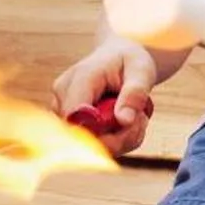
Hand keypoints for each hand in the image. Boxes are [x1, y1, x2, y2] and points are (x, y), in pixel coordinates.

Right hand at [51, 40, 158, 156]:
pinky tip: (128, 124)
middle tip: (141, 120)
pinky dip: (118, 141)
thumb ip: (134, 93)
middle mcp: (63, 97)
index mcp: (79, 78)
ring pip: (90, 145)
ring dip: (121, 139)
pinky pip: (96, 146)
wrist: (120, 58)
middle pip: (81, 136)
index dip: (100, 131)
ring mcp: (64, 113)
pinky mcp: (72, 125)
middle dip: (118, 137)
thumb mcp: (141, 71)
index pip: (75, 115)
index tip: (128, 124)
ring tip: (137, 117)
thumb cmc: (130, 62)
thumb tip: (124, 120)